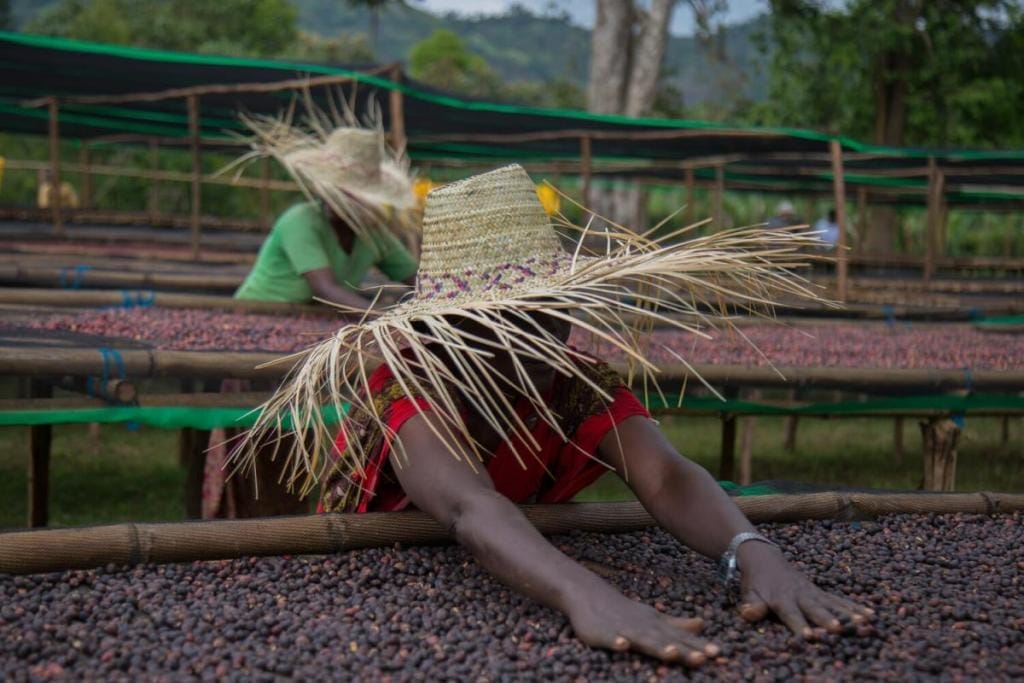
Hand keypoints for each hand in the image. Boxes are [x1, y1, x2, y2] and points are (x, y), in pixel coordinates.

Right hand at [567, 583, 719, 665]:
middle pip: (667, 641)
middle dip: (685, 650)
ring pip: (642, 639)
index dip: (699, 646)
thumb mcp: (654, 618)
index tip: (719, 654)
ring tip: (671, 653)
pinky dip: (616, 642)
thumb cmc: (625, 612)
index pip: (681, 638)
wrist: (589, 595)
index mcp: (656, 626)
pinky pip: (609, 639)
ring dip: (657, 646)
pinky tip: (622, 646)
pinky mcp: (601, 633)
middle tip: (705, 658)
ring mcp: (623, 630)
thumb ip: (677, 624)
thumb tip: (703, 624)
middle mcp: (644, 628)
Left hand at [736, 541, 873, 637]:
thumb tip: (748, 613)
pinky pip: (840, 600)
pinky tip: (871, 614)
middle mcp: (801, 595)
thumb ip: (751, 605)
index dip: (799, 624)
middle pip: (816, 608)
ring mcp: (813, 593)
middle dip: (827, 619)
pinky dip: (855, 606)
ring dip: (849, 613)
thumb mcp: (749, 593)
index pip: (791, 614)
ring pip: (833, 603)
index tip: (808, 635)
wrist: (765, 559)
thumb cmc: (757, 583)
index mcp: (781, 599)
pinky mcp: (822, 592)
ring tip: (865, 622)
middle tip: (839, 628)